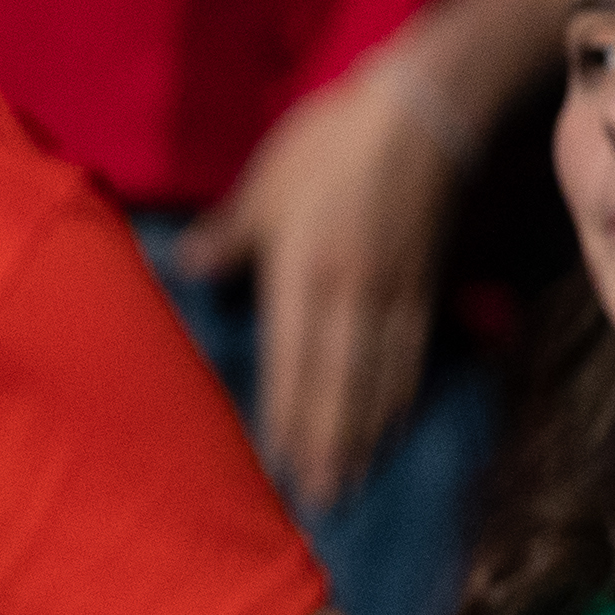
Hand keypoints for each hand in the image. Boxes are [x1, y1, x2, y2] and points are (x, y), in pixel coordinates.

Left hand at [179, 50, 465, 513]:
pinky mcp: (427, 285)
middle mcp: (352, 298)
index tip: (277, 468)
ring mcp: (396, 296)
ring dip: (367, 434)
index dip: (287, 419)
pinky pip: (415, 353)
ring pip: (380, 379)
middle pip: (339, 386)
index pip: (292, 363)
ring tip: (356, 479)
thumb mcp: (269, 183)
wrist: (424, 112)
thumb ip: (230, 234)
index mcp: (304, 275)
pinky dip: (404, 395)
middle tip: (323, 503)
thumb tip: (186, 267)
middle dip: (330, 447)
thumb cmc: (333, 141)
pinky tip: (397, 420)